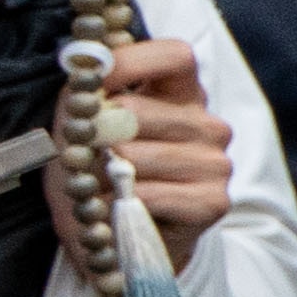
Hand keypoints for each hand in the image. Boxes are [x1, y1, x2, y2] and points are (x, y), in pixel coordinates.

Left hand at [58, 37, 232, 264]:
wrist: (119, 240)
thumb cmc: (102, 176)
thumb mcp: (85, 129)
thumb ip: (87, 96)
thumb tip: (85, 71)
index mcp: (183, 96)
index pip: (175, 56)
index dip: (130, 62)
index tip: (92, 81)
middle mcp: (208, 125)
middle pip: (136, 109)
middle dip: (94, 135)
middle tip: (81, 155)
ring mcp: (215, 162)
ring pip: (136, 155)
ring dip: (102, 176)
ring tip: (96, 187)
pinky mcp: (212, 201)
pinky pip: (148, 193)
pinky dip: (117, 204)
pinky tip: (112, 209)